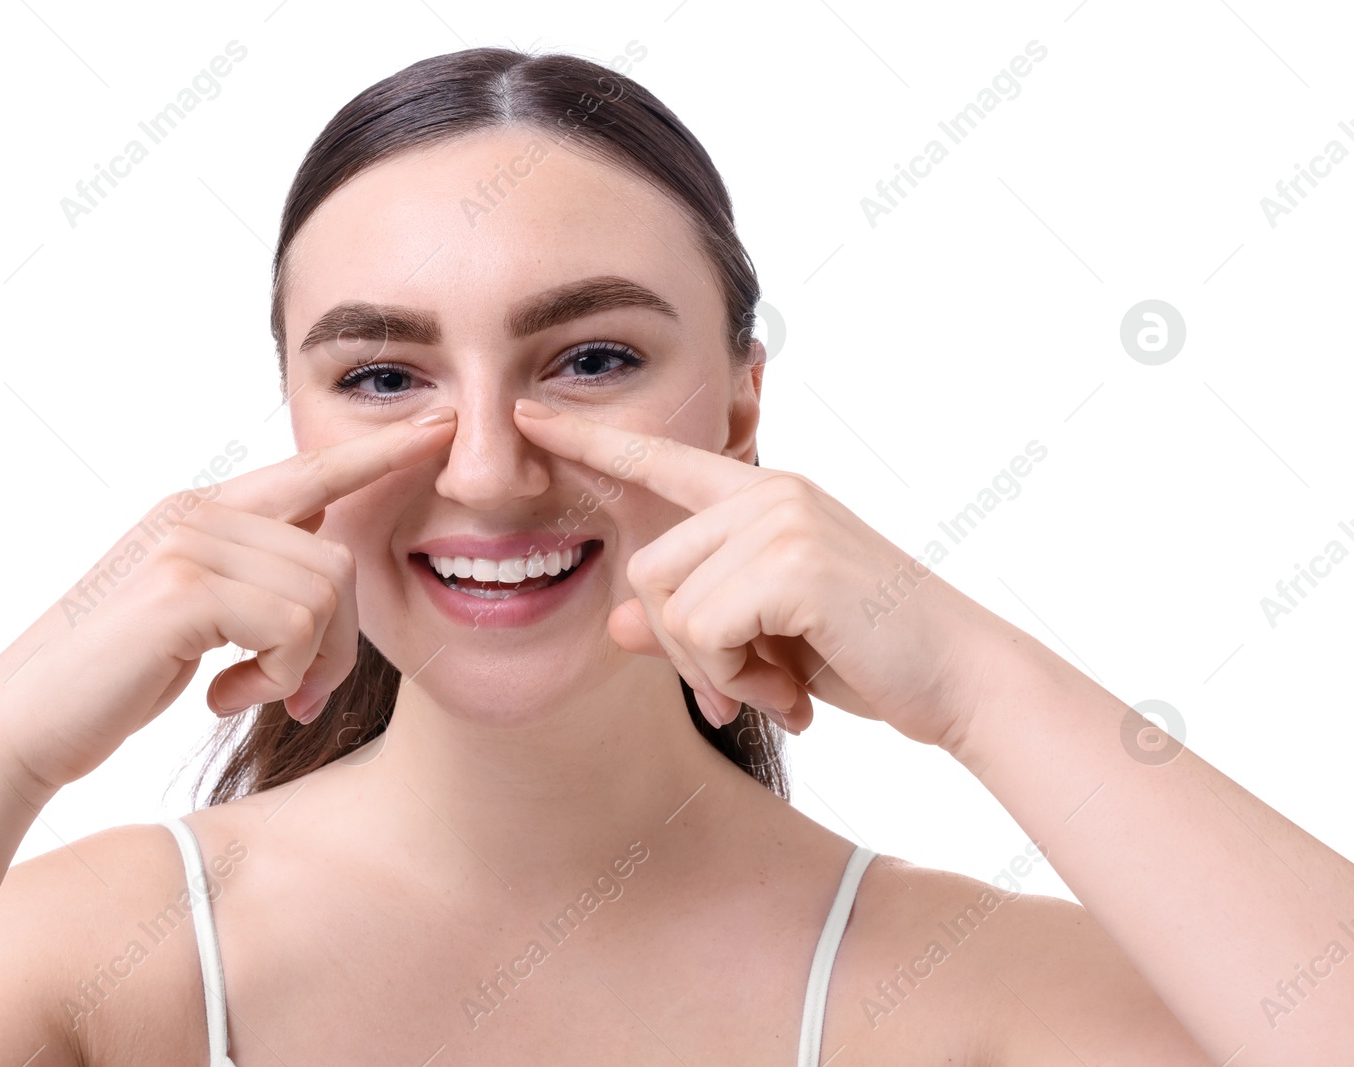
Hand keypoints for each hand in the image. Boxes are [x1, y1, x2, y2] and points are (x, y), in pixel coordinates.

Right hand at [0, 408, 458, 792]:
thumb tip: (328, 563)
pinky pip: (295, 628)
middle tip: (296, 694)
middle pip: (338, 560)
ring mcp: (189, 542)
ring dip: (305, 668)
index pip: (312, 470)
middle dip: (337, 644)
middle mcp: (198, 511)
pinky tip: (225, 699)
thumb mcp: (193, 614)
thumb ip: (253, 577)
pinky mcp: (184, 588)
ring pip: (325, 595)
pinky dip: (278, 678)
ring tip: (253, 694)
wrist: (22, 724)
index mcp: (204, 512)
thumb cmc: (113, 678)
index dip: (380, 452)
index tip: (443, 426)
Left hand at [512, 399, 1009, 750]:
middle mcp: (768, 494)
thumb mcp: (767, 635)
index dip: (590, 439)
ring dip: (717, 668)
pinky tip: (791, 690)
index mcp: (762, 496)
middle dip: (687, 649)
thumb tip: (621, 625)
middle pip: (649, 571)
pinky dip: (738, 676)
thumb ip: (696, 619)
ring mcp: (781, 521)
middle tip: (748, 687)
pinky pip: (706, 629)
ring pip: (672, 606)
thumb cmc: (868, 650)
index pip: (659, 460)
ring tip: (780, 684)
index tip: (527, 413)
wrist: (959, 678)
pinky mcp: (792, 561)